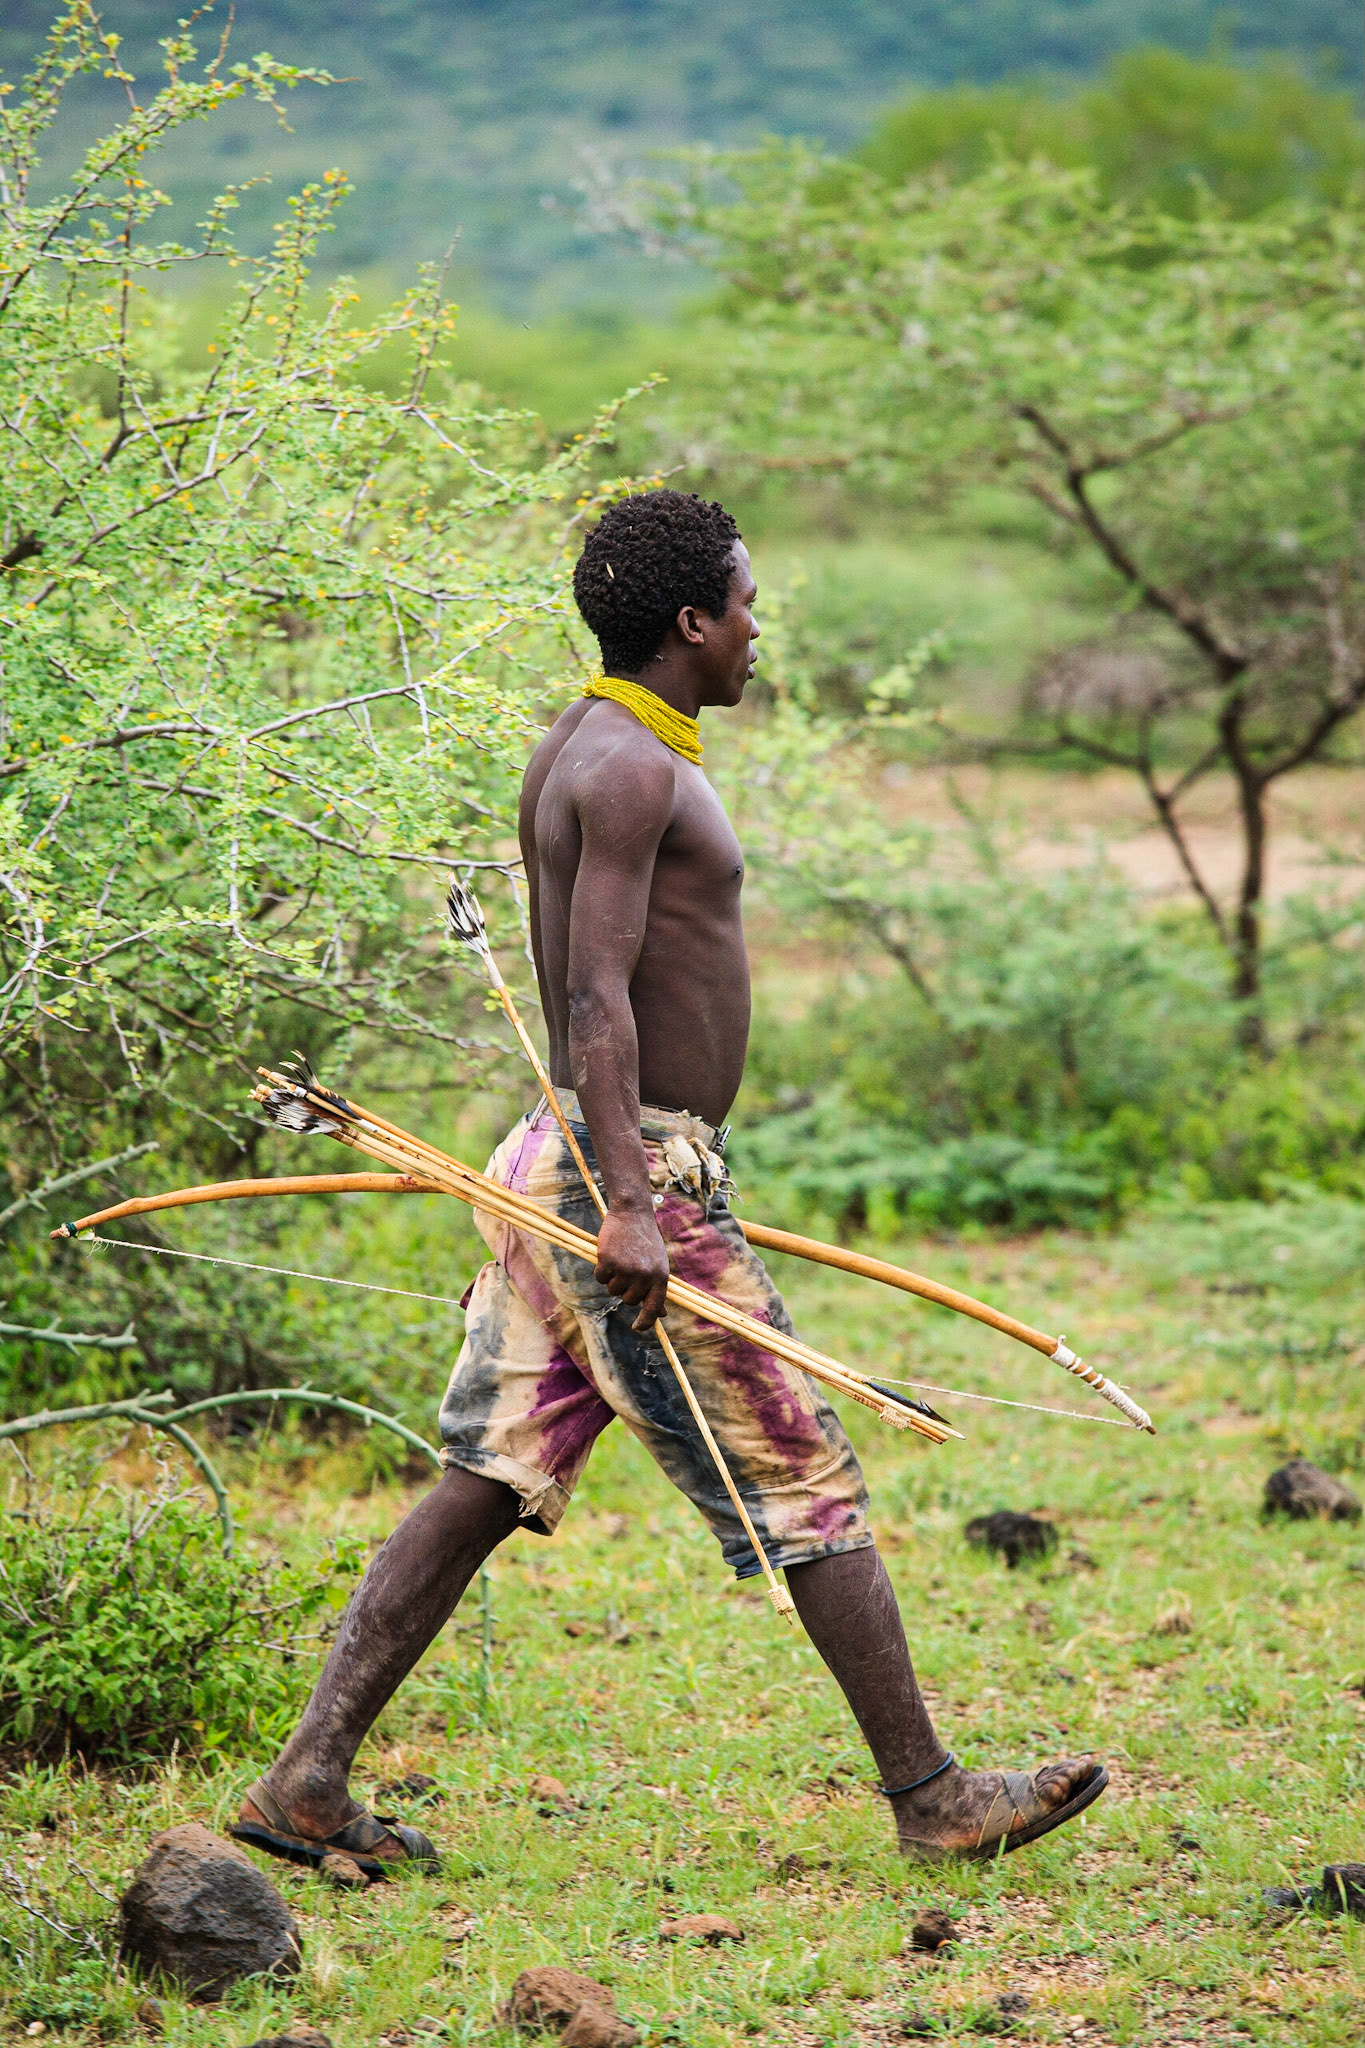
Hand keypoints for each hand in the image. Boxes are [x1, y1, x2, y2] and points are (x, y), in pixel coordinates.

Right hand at [594, 1205, 669, 1332]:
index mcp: (660, 1277)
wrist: (632, 1213)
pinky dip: (601, 1269)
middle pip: (628, 1300)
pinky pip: (600, 1278)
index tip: (638, 1327)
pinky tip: (609, 1253)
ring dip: (613, 1278)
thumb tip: (661, 1314)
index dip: (646, 1322)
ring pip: (613, 1290)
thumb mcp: (658, 1264)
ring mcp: (626, 1269)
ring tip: (621, 1258)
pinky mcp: (608, 1261)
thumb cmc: (646, 1240)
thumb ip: (657, 1288)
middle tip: (628, 1268)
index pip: (653, 1308)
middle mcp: (644, 1275)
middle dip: (625, 1289)